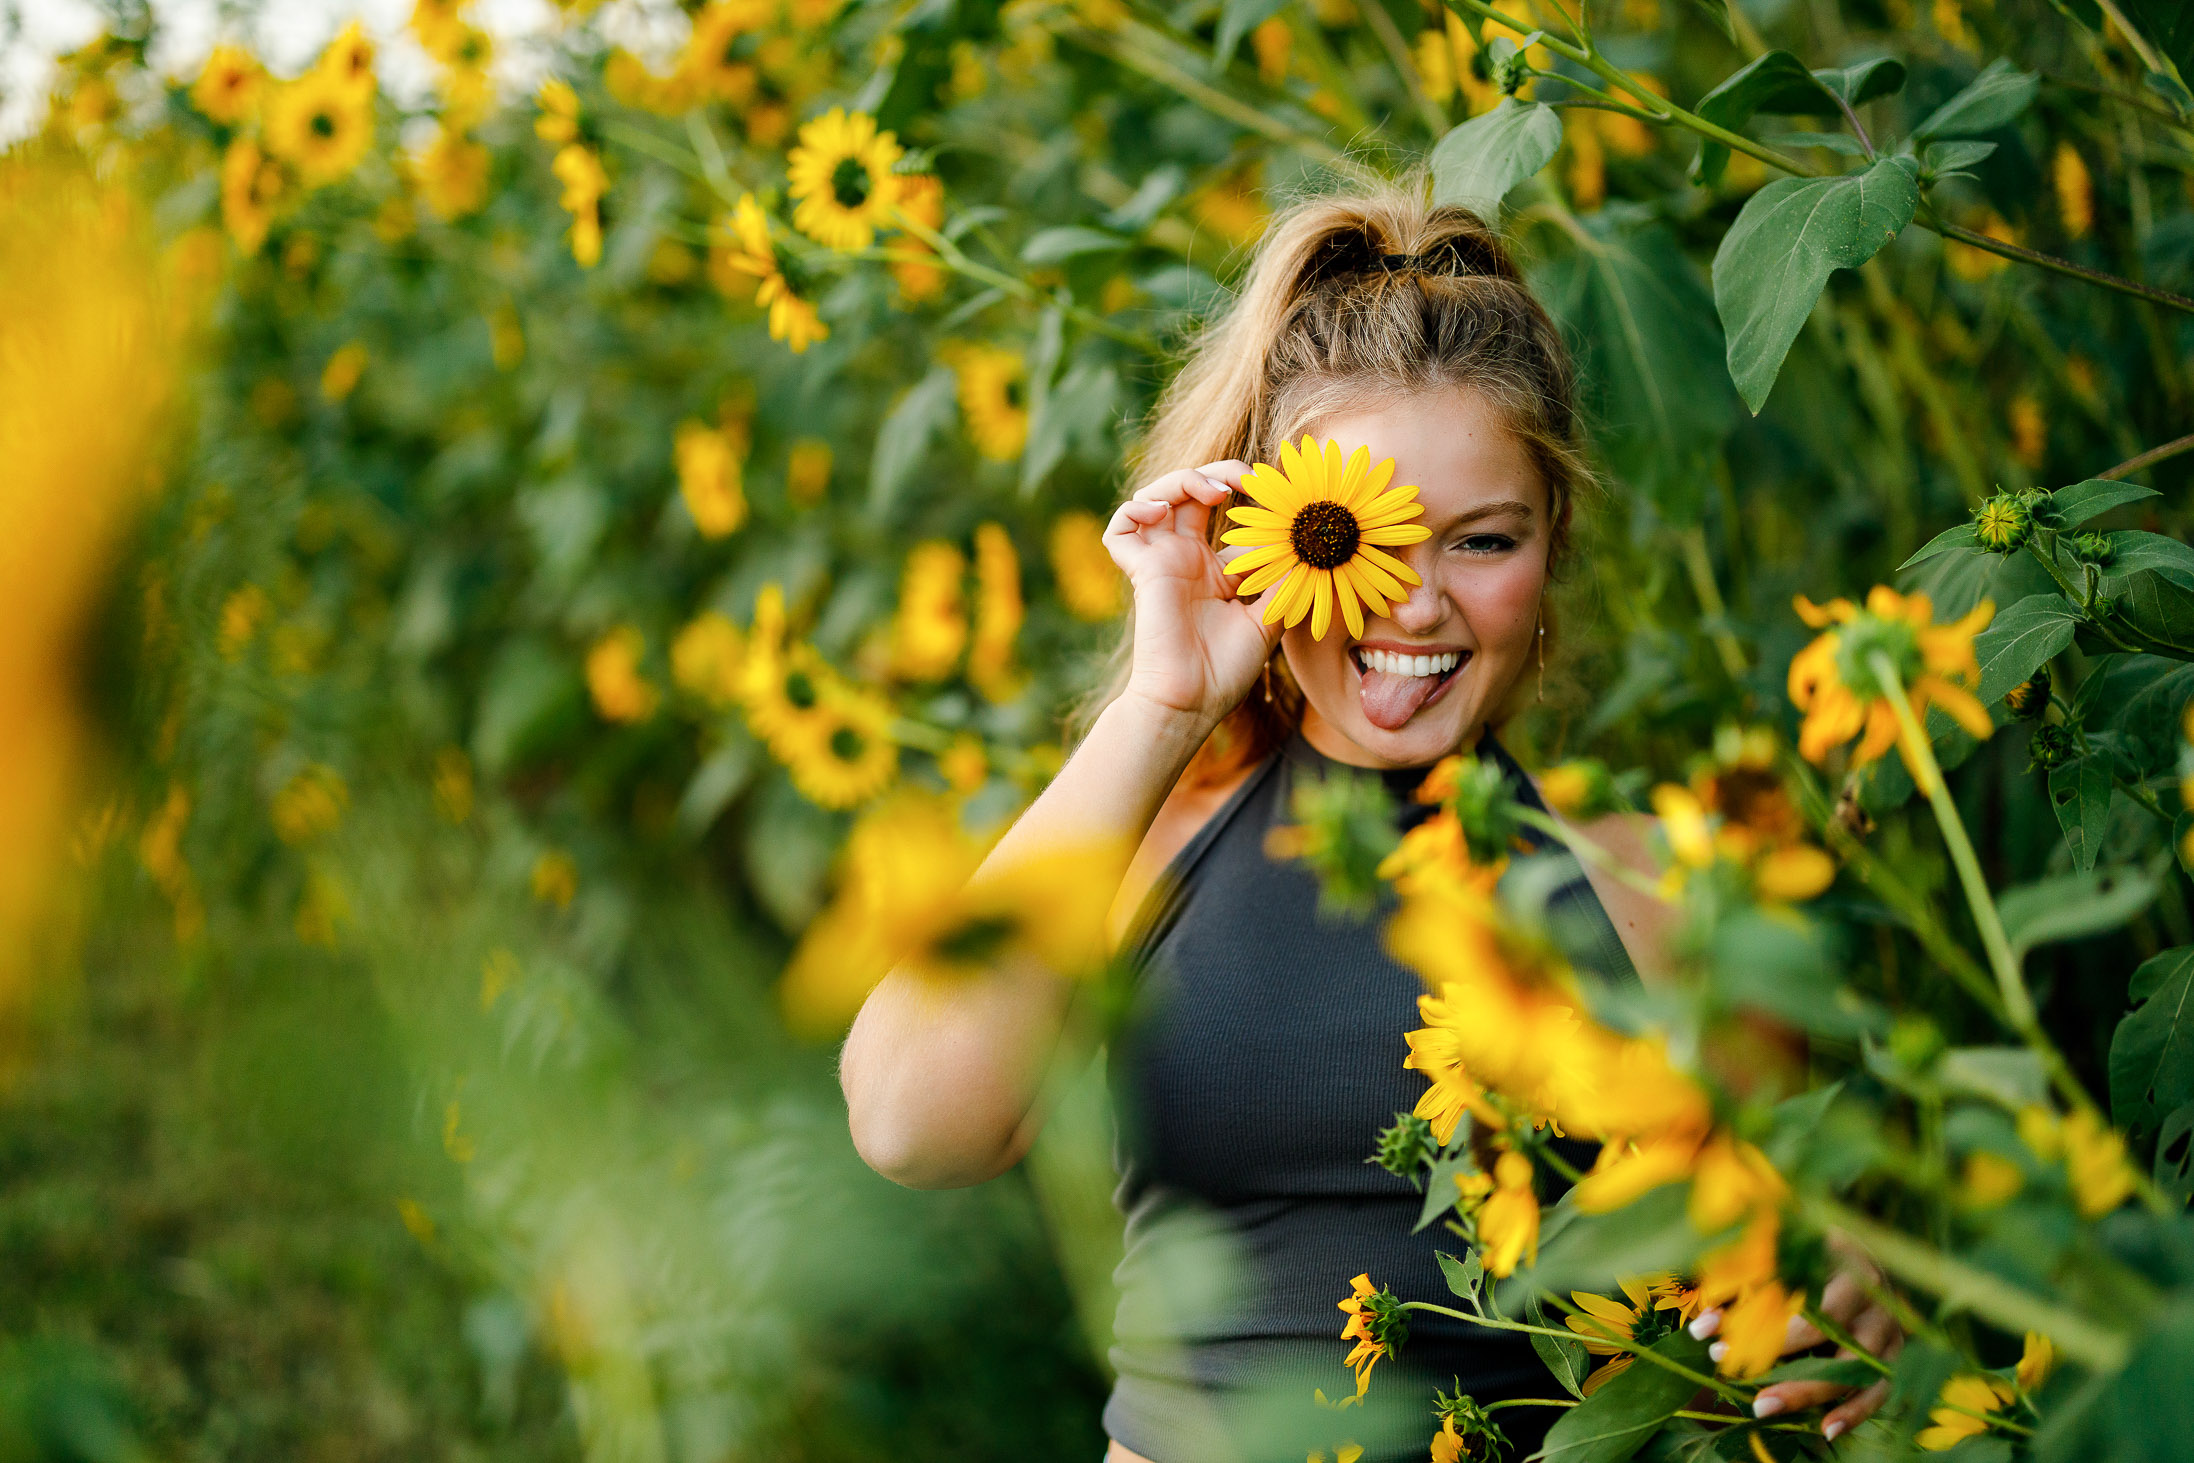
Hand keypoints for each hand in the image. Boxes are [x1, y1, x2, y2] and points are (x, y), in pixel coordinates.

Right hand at [1103, 461, 1282, 726]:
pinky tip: (1164, 511)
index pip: (1224, 512)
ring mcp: (1161, 563)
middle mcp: (1185, 559)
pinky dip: (1135, 509)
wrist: (1192, 702)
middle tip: (1247, 478)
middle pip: (1190, 493)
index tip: (1276, 490)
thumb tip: (1311, 546)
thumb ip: (1285, 582)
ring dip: (1183, 480)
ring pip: (1155, 497)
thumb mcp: (1269, 620)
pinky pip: (1120, 529)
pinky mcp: (1141, 572)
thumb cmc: (1226, 670)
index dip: (1245, 493)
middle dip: (1217, 473)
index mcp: (1214, 568)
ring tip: (1217, 490)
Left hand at [1692, 1248, 1901, 1445]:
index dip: (1753, 1308)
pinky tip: (1827, 1428)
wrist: (1860, 1260)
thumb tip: (1705, 1321)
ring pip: (1854, 1365)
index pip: (1795, 1281)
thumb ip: (1741, 1275)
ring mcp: (1886, 1324)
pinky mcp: (1894, 1353)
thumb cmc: (1805, 1253)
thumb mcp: (1776, 1249)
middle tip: (1724, 1363)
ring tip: (1763, 1406)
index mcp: (1837, 1252)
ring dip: (1806, 1389)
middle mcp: (1870, 1289)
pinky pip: (1880, 1389)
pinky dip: (1855, 1411)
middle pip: (1828, 1326)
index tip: (1706, 1328)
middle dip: (1774, 1349)